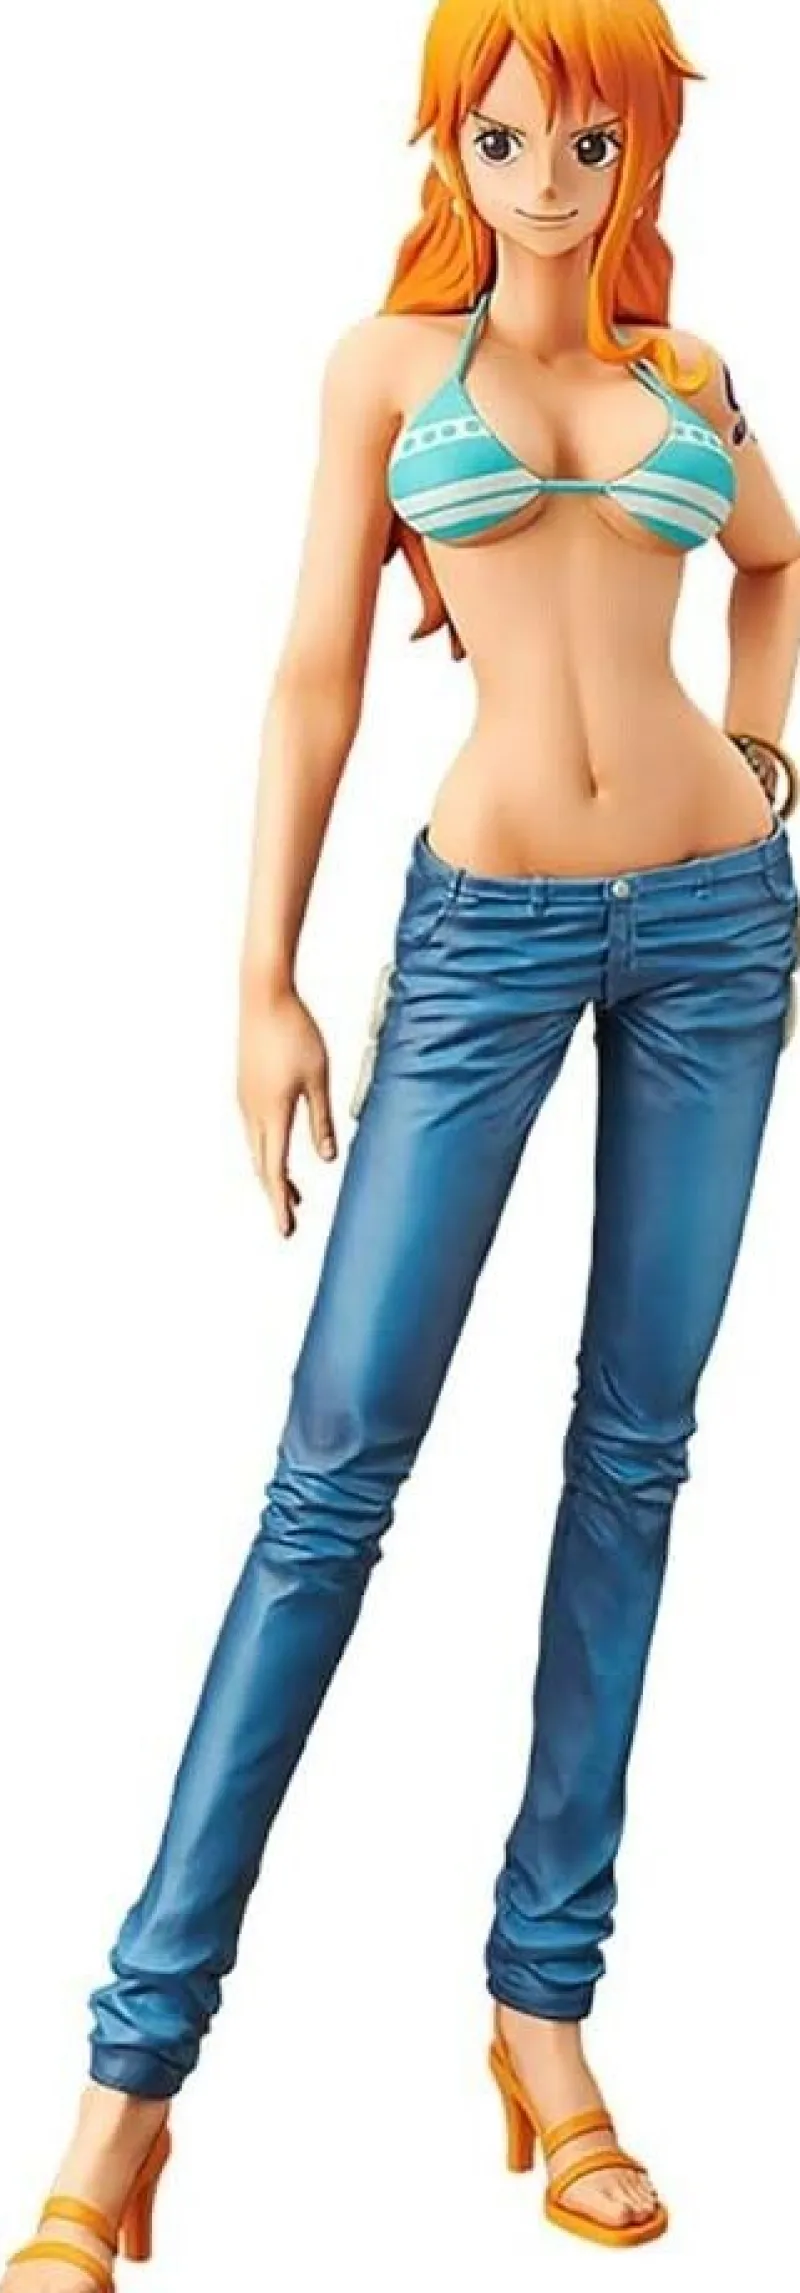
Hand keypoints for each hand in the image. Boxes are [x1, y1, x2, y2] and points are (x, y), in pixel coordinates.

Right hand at [237, 980, 336, 1235]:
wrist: (262, 995)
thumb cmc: (293, 1031)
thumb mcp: (318, 1078)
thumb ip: (322, 1120)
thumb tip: (326, 1157)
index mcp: (271, 1114)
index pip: (275, 1172)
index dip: (281, 1204)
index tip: (286, 1230)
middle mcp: (252, 1112)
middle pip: (262, 1166)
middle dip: (277, 1195)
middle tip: (290, 1220)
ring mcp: (244, 1100)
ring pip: (257, 1149)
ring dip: (273, 1173)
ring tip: (294, 1192)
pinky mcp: (245, 1088)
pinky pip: (253, 1130)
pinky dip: (266, 1150)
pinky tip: (278, 1148)